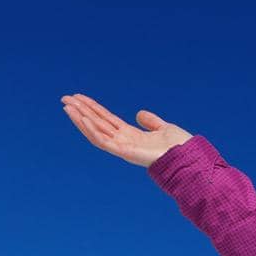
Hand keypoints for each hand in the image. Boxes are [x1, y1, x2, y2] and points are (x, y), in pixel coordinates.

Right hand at [61, 93, 192, 166]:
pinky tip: (81, 118)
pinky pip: (103, 141)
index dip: (93, 108)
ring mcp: (124, 148)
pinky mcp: (125, 153)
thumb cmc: (181, 147)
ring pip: (96, 131)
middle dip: (81, 111)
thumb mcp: (164, 128)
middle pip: (98, 123)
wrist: (190, 158)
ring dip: (80, 119)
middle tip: (65, 98)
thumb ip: (150, 121)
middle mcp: (125, 142)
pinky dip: (91, 130)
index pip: (107, 119)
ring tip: (67, 106)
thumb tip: (139, 114)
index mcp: (132, 136)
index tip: (78, 97)